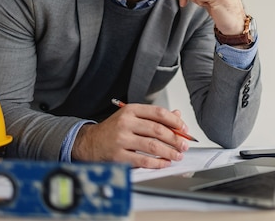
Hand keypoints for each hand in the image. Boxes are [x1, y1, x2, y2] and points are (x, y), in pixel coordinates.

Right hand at [71, 103, 189, 167]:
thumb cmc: (114, 130)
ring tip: (177, 155)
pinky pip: (142, 160)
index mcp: (131, 110)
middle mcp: (125, 123)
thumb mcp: (132, 117)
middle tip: (184, 145)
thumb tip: (177, 116)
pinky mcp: (118, 155)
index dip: (174, 121)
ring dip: (169, 152)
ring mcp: (121, 139)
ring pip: (152, 146)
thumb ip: (154, 117)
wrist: (90, 143)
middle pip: (157, 130)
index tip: (184, 128)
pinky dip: (157, 163)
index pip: (158, 113)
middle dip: (175, 139)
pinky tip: (164, 163)